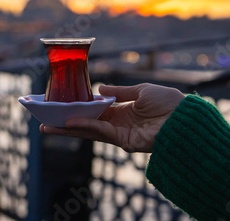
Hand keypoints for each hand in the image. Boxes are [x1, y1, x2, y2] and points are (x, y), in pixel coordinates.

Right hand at [40, 83, 184, 152]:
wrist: (186, 118)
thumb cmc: (169, 102)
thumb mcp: (141, 91)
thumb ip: (120, 91)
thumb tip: (98, 87)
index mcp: (122, 112)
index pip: (94, 111)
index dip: (78, 109)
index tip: (61, 105)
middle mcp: (118, 124)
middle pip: (86, 123)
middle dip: (65, 123)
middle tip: (44, 121)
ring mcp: (120, 134)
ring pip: (88, 130)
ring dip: (67, 128)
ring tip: (46, 126)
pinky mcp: (124, 141)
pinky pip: (100, 132)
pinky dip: (84, 126)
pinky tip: (69, 122)